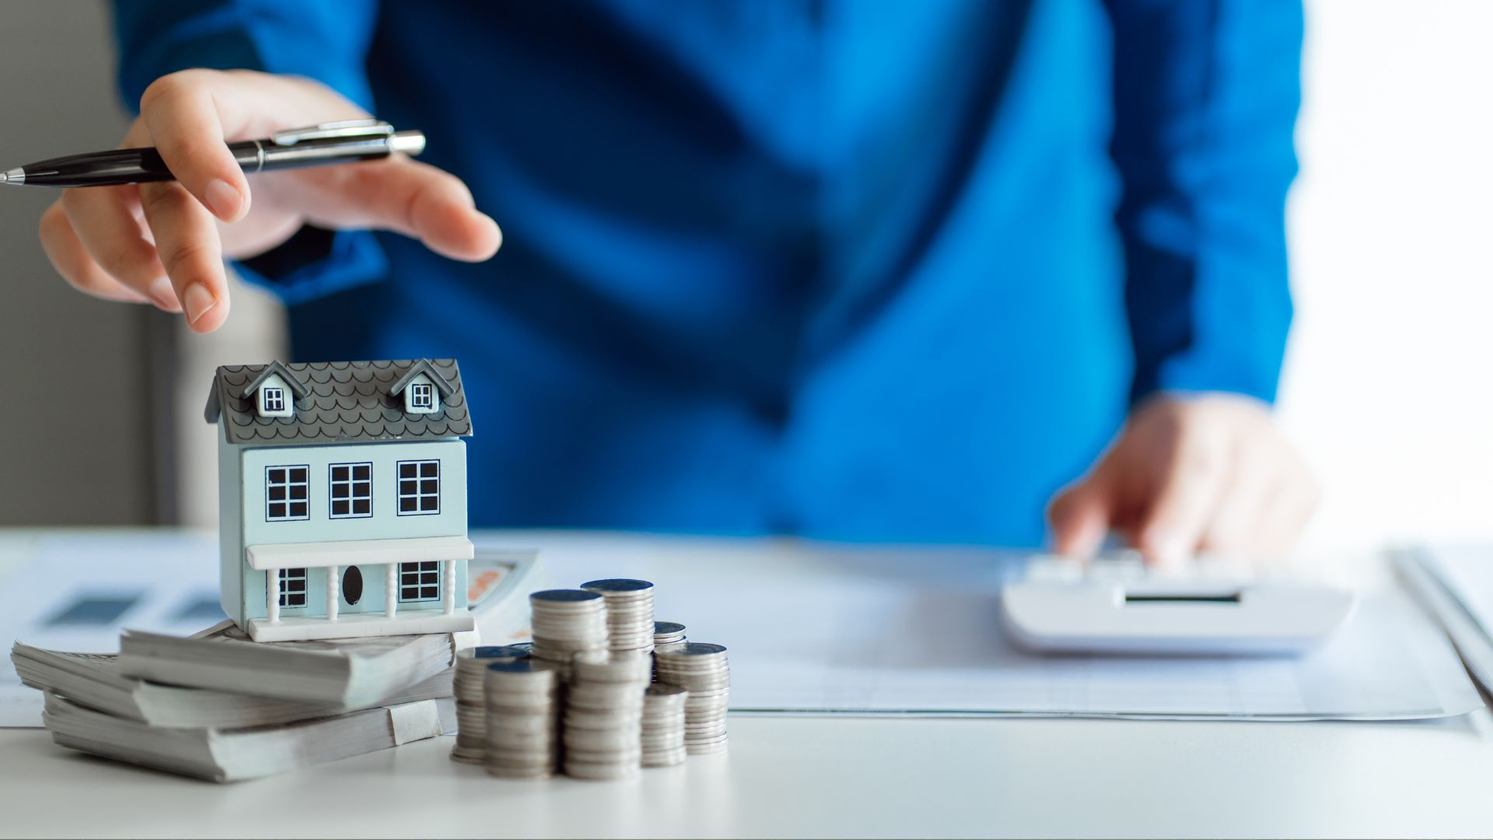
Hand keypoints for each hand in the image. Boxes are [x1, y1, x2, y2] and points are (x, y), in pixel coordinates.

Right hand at [38, 69, 501, 332]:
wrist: (281, 155)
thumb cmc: (322, 153)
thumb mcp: (377, 174)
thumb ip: (429, 201)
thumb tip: (482, 236)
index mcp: (232, 107)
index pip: (186, 105)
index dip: (196, 150)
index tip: (230, 203)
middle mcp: (166, 138)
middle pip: (136, 180)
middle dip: (172, 250)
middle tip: (209, 309)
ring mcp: (133, 178)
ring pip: (87, 213)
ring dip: (125, 268)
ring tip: (184, 305)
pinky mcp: (117, 218)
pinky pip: (70, 244)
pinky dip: (96, 276)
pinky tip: (152, 297)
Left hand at [1047, 394, 1318, 568]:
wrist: (1204, 430)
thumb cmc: (1153, 461)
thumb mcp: (1106, 480)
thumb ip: (1077, 514)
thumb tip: (1065, 556)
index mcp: (1201, 423)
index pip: (1196, 473)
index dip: (1177, 519)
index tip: (1155, 557)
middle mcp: (1254, 439)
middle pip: (1228, 525)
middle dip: (1187, 560)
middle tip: (1156, 568)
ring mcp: (1289, 467)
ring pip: (1256, 551)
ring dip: (1214, 569)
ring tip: (1187, 546)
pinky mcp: (1309, 498)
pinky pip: (1278, 559)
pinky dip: (1243, 570)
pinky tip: (1218, 550)